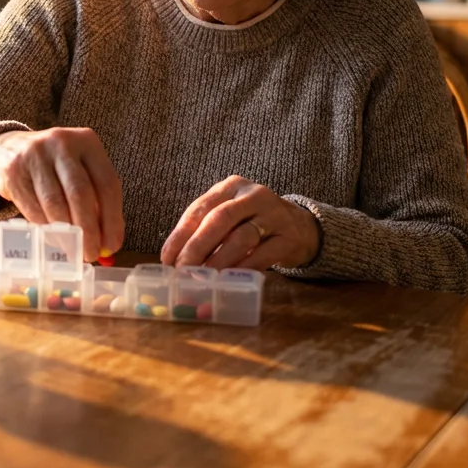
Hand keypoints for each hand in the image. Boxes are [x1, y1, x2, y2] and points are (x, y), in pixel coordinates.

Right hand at [0, 128, 124, 259]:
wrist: (8, 150)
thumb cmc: (54, 168)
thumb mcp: (79, 173)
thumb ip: (97, 203)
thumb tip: (109, 243)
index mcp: (87, 142)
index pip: (107, 183)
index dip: (112, 219)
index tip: (112, 245)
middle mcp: (62, 143)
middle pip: (80, 193)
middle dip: (88, 230)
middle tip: (91, 254)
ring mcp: (35, 155)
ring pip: (55, 203)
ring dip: (66, 234)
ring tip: (72, 250)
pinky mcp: (13, 171)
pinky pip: (33, 208)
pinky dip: (46, 229)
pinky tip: (53, 239)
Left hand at [161, 175, 319, 270]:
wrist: (300, 226)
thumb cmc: (253, 223)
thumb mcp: (229, 218)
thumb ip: (205, 231)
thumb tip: (173, 260)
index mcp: (231, 187)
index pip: (200, 208)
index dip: (180, 234)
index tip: (167, 258)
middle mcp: (253, 195)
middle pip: (220, 219)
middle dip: (197, 246)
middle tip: (183, 269)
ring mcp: (274, 214)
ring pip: (242, 237)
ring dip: (219, 260)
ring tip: (204, 278)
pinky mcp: (289, 237)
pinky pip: (264, 254)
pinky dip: (244, 269)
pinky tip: (231, 280)